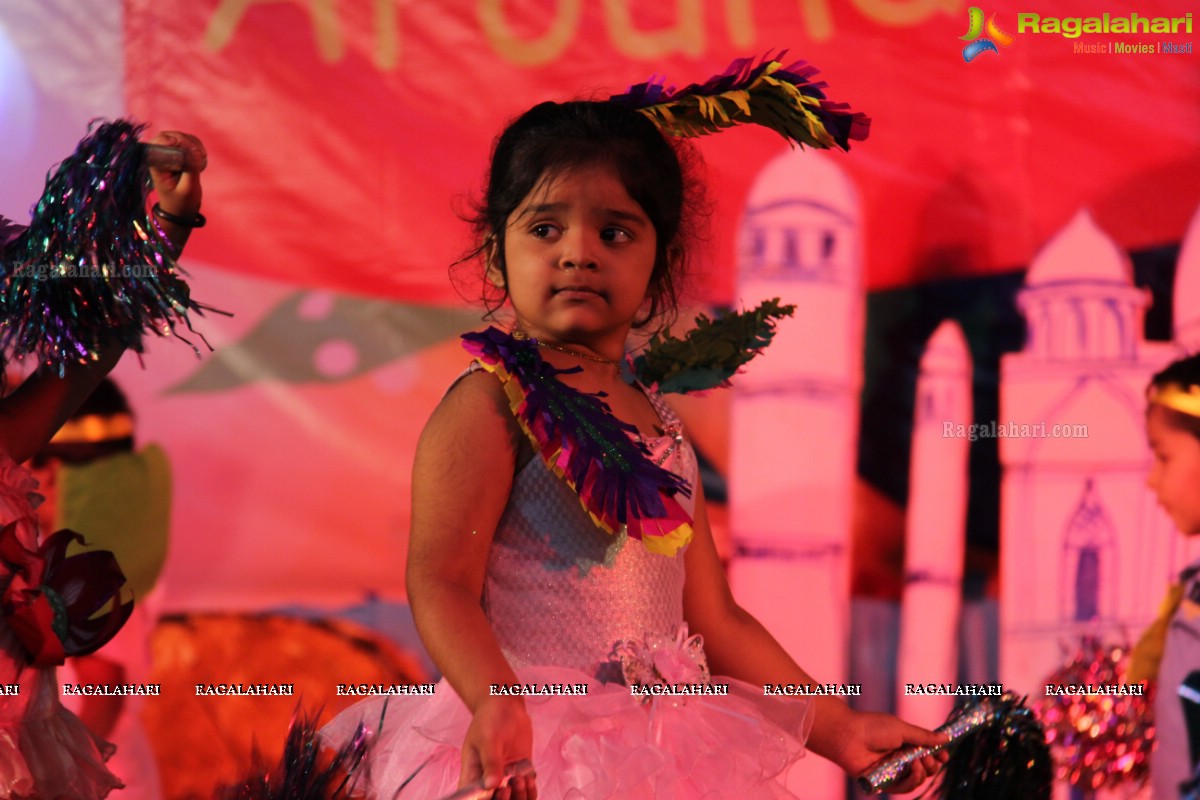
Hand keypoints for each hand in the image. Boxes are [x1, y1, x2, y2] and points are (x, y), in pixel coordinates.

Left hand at [145, 130, 205, 216]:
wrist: (181, 210)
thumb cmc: (182, 202)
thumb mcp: (188, 188)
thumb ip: (191, 169)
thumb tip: (195, 152)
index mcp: (156, 165)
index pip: (157, 143)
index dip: (169, 140)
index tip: (183, 145)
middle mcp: (160, 157)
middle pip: (167, 136)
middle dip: (184, 140)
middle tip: (199, 153)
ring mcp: (169, 155)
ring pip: (178, 137)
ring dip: (192, 143)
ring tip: (202, 157)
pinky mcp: (178, 155)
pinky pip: (186, 142)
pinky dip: (196, 145)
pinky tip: (201, 157)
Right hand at [459, 696, 535, 799]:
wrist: (506, 706)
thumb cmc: (490, 719)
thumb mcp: (488, 738)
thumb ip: (491, 761)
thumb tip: (491, 785)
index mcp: (472, 776)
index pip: (473, 799)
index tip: (497, 791)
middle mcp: (488, 782)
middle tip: (509, 785)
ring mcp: (505, 779)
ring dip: (518, 797)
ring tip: (520, 778)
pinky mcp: (520, 773)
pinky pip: (526, 793)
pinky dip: (530, 792)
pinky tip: (529, 778)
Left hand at [831, 710, 948, 794]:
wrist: (848, 736)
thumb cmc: (873, 728)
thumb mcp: (902, 729)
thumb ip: (924, 736)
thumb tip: (947, 738)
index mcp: (904, 743)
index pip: (927, 753)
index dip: (938, 756)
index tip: (944, 754)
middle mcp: (900, 758)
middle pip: (925, 769)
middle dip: (931, 765)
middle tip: (929, 757)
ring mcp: (892, 771)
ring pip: (916, 781)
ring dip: (922, 773)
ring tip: (917, 761)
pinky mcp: (884, 782)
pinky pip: (903, 788)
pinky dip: (912, 780)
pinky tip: (912, 767)